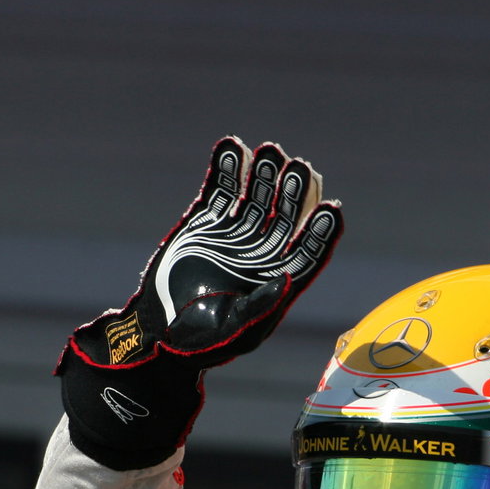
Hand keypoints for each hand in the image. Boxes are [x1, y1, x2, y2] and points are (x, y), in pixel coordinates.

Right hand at [57, 136, 342, 468]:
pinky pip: (219, 190)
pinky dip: (225, 168)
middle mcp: (262, 253)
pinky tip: (231, 146)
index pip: (310, 250)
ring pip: (257, 196)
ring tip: (269, 151)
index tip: (332, 210)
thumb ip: (261, 307)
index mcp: (279, 281)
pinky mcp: (206, 221)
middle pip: (288, 215)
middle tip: (299, 168)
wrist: (158, 331)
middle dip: (294, 191)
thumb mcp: (235, 330)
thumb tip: (288, 280)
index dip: (322, 231)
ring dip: (264, 173)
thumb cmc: (202, 342)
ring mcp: (235, 233)